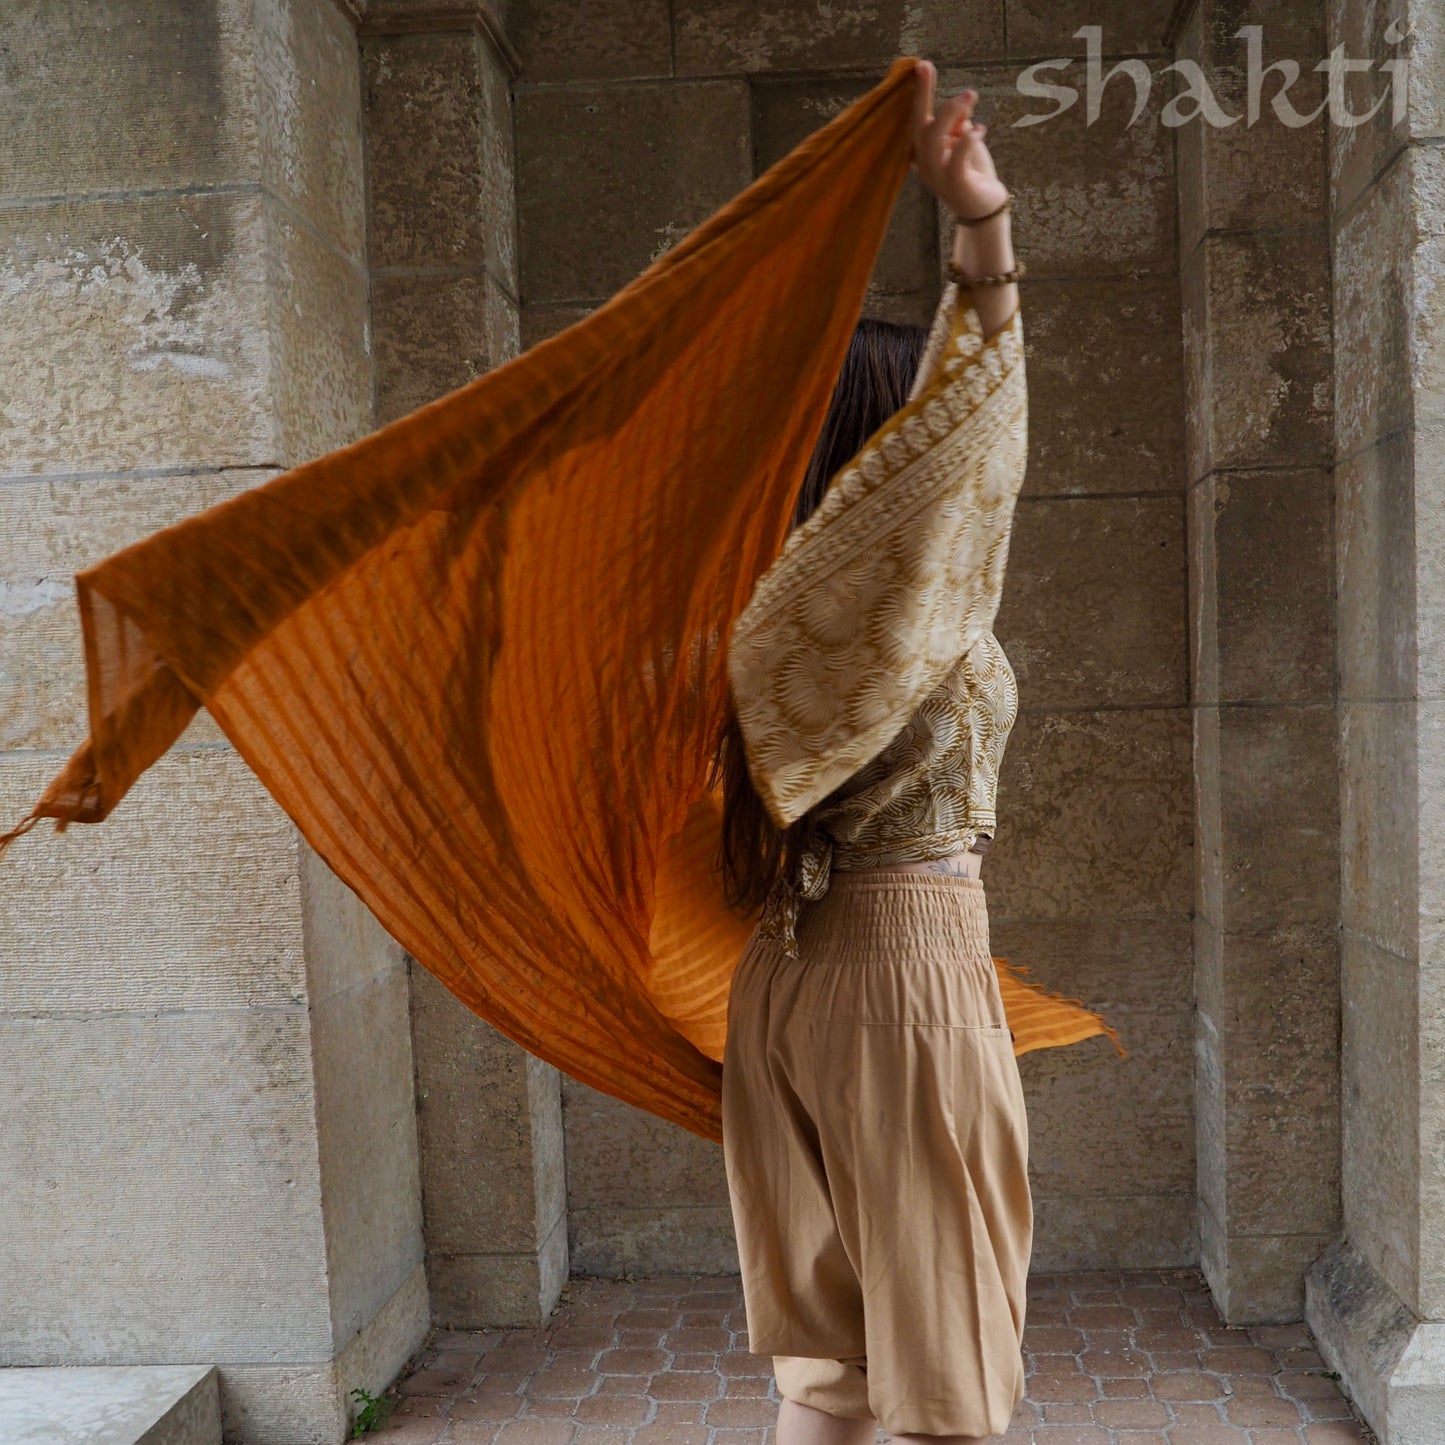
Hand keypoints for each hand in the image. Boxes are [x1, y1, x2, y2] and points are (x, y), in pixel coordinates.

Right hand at [910, 59, 1008, 222]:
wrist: (983, 209)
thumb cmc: (972, 173)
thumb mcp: (965, 142)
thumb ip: (960, 124)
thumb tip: (962, 103)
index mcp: (925, 151)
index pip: (918, 117)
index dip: (920, 92)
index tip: (922, 64)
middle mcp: (926, 164)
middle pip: (922, 127)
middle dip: (931, 98)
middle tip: (960, 83)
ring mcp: (938, 177)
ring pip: (934, 140)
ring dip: (951, 114)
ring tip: (971, 98)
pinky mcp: (955, 186)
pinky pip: (956, 161)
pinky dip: (967, 141)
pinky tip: (980, 130)